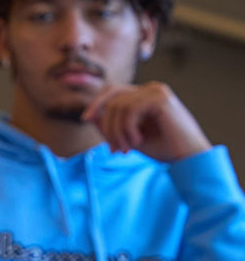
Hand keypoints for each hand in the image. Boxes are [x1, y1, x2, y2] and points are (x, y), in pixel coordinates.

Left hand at [81, 82, 210, 162]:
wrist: (188, 157)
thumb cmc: (162, 149)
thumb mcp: (128, 138)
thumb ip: (111, 126)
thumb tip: (89, 115)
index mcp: (144, 95)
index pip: (112, 91)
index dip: (96, 103)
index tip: (85, 119)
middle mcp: (151, 89)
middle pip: (112, 98)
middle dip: (106, 126)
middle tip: (113, 149)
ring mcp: (157, 91)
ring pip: (118, 106)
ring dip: (117, 132)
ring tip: (126, 149)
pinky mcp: (161, 98)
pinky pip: (129, 110)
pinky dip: (127, 129)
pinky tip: (137, 142)